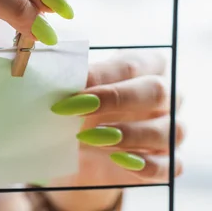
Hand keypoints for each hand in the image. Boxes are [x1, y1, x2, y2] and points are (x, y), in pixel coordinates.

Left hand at [46, 51, 184, 209]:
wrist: (79, 151)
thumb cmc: (80, 110)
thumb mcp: (74, 94)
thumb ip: (73, 83)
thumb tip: (60, 78)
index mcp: (144, 67)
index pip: (132, 64)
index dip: (102, 76)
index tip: (72, 88)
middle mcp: (165, 97)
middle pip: (158, 91)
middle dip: (116, 99)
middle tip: (79, 109)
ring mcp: (170, 131)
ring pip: (167, 130)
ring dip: (127, 134)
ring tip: (90, 138)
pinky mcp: (168, 164)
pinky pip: (168, 166)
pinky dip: (144, 164)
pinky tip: (117, 160)